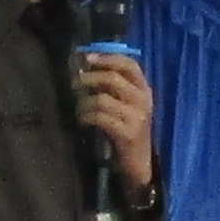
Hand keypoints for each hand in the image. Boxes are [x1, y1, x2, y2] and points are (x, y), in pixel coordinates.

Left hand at [71, 51, 154, 188]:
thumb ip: (114, 87)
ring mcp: (136, 117)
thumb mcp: (127, 105)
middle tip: (75, 83)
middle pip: (112, 78)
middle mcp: (143, 100)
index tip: (88, 58)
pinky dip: (86, 116)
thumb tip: (87, 67)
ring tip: (79, 107)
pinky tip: (83, 120)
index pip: (130, 65)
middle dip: (89, 78)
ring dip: (84, 102)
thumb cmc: (128, 129)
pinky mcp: (127, 133)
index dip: (108, 58)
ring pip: (102, 99)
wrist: (139, 162)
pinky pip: (99, 117)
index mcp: (144, 90)